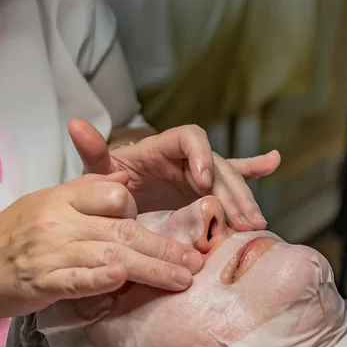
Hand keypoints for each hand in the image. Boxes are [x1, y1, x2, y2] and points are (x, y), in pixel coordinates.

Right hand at [0, 173, 203, 318]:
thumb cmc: (11, 236)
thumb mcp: (44, 204)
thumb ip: (82, 195)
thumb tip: (122, 186)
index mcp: (60, 196)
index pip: (112, 192)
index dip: (138, 210)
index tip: (153, 227)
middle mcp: (57, 220)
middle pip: (123, 230)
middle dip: (164, 246)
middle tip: (194, 260)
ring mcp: (49, 251)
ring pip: (111, 256)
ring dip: (151, 269)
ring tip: (182, 279)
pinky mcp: (42, 281)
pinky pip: (79, 279)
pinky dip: (103, 281)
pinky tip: (125, 282)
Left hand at [69, 119, 280, 231]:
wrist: (112, 194)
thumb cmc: (106, 180)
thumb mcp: (98, 170)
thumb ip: (92, 151)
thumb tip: (74, 124)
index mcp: (160, 147)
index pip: (188, 138)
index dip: (200, 154)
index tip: (202, 181)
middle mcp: (183, 157)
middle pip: (216, 164)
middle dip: (230, 190)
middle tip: (241, 218)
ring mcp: (196, 173)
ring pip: (227, 180)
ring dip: (243, 198)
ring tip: (256, 222)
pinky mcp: (202, 187)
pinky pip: (230, 178)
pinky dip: (251, 170)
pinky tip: (272, 162)